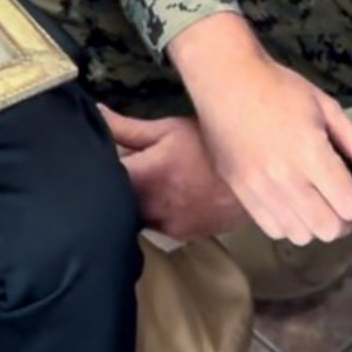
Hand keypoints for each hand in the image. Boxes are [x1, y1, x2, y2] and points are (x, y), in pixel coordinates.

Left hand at [100, 106, 247, 240]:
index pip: (104, 177)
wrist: (256, 173)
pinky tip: (165, 195)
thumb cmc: (208, 144)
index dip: (97, 166)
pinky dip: (154, 212)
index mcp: (146, 179)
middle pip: (117, 202)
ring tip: (145, 180)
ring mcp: (168, 228)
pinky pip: (157, 226)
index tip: (95, 154)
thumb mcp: (168, 129)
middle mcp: (153, 210)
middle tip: (124, 167)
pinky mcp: (183, 236)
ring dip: (135, 201)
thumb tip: (95, 115)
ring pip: (136, 217)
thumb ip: (127, 128)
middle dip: (114, 187)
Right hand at [195, 50, 351, 244]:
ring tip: (318, 202)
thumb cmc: (280, 87)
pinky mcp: (240, 193)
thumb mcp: (327, 107)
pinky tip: (293, 203)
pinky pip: (273, 230)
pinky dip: (291, 225)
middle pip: (330, 229)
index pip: (351, 205)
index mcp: (310, 153)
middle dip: (346, 219)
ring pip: (302, 236)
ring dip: (318, 224)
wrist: (226, 79)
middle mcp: (285, 179)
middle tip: (345, 200)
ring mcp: (259, 189)